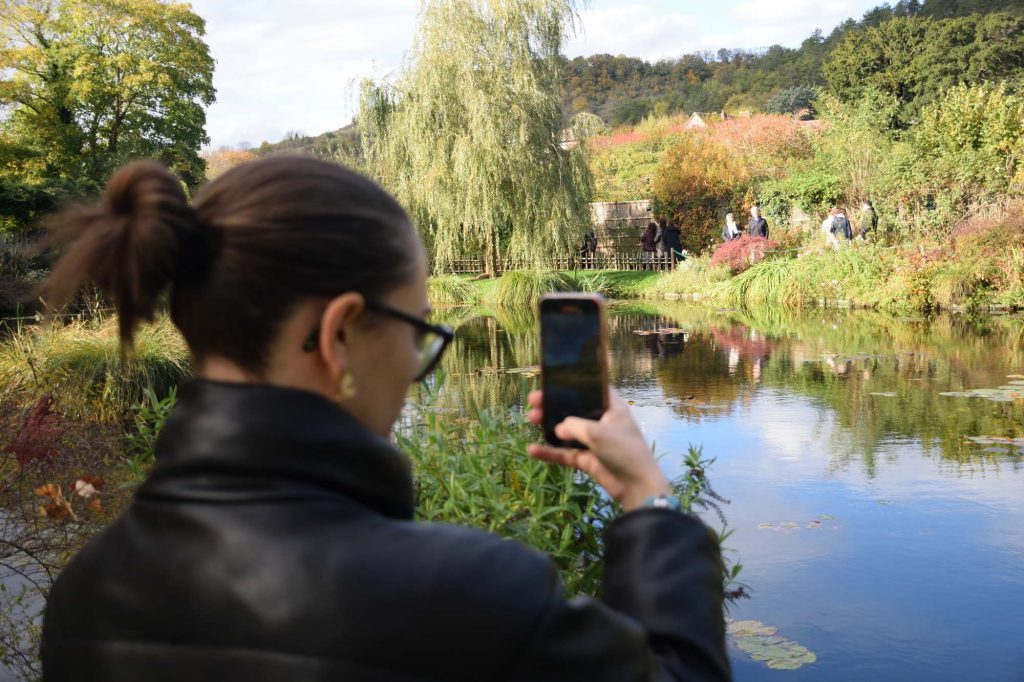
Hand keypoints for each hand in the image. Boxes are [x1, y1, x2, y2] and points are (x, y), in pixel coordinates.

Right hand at [526, 390, 670, 511]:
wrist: (636, 486)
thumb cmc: (623, 450)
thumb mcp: (597, 433)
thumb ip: (574, 426)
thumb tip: (557, 428)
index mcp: (611, 408)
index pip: (593, 390)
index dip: (575, 384)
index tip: (555, 381)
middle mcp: (601, 422)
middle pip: (574, 409)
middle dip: (554, 404)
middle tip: (534, 400)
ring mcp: (593, 441)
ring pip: (567, 431)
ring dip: (549, 425)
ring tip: (530, 418)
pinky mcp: (586, 459)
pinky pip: (564, 453)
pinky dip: (550, 452)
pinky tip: (532, 450)